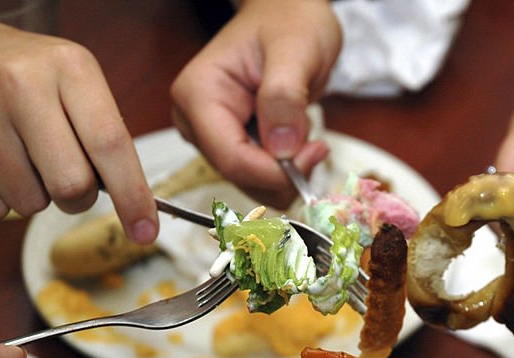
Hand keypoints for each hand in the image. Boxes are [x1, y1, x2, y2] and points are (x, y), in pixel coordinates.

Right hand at [0, 0, 156, 242]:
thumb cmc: (21, 73)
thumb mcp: (73, 79)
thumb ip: (103, 134)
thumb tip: (134, 205)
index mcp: (68, 67)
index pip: (111, 145)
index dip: (134, 198)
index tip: (145, 233)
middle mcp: (21, 84)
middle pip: (72, 185)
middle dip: (77, 197)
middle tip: (65, 175)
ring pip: (30, 203)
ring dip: (35, 195)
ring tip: (19, 155)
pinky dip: (0, 200)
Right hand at [170, 0, 340, 207]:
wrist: (290, 16)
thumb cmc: (289, 23)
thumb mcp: (295, 50)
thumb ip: (285, 97)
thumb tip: (282, 149)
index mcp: (198, 95)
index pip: (231, 158)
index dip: (275, 171)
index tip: (314, 153)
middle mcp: (197, 121)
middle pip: (240, 176)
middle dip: (284, 172)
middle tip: (316, 144)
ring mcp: (213, 137)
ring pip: (252, 184)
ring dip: (288, 172)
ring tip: (304, 129)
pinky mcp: (232, 146)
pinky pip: (261, 178)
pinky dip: (287, 170)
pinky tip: (296, 137)